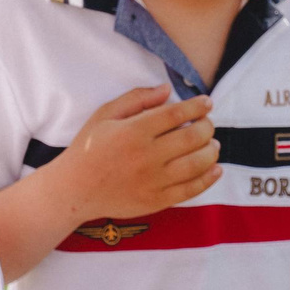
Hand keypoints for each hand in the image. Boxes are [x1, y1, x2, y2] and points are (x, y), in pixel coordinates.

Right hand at [52, 85, 220, 218]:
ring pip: (197, 163)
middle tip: (208, 124)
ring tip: (213, 144)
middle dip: (208, 127)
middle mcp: (146, 156)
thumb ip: (136, 99)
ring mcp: (153, 181)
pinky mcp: (156, 201)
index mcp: (134, 131)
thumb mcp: (105, 114)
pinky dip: (208, 179)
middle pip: (192, 137)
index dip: (198, 106)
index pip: (176, 114)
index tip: (207, 103)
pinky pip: (191, 190)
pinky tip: (216, 169)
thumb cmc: (89, 148)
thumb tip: (168, 89)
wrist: (74, 189)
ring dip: (212, 151)